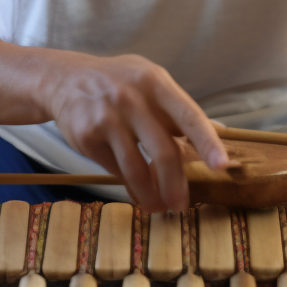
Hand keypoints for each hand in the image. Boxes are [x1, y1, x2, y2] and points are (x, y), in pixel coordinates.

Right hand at [45, 52, 229, 212]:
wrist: (64, 78)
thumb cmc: (120, 82)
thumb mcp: (151, 82)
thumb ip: (180, 109)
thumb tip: (221, 131)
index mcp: (155, 82)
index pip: (188, 115)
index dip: (207, 142)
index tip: (222, 166)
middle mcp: (132, 98)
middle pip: (164, 151)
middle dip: (176, 185)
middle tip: (181, 206)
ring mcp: (107, 117)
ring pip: (137, 168)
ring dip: (151, 195)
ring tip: (158, 207)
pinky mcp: (87, 136)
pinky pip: (115, 169)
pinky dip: (128, 184)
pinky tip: (135, 189)